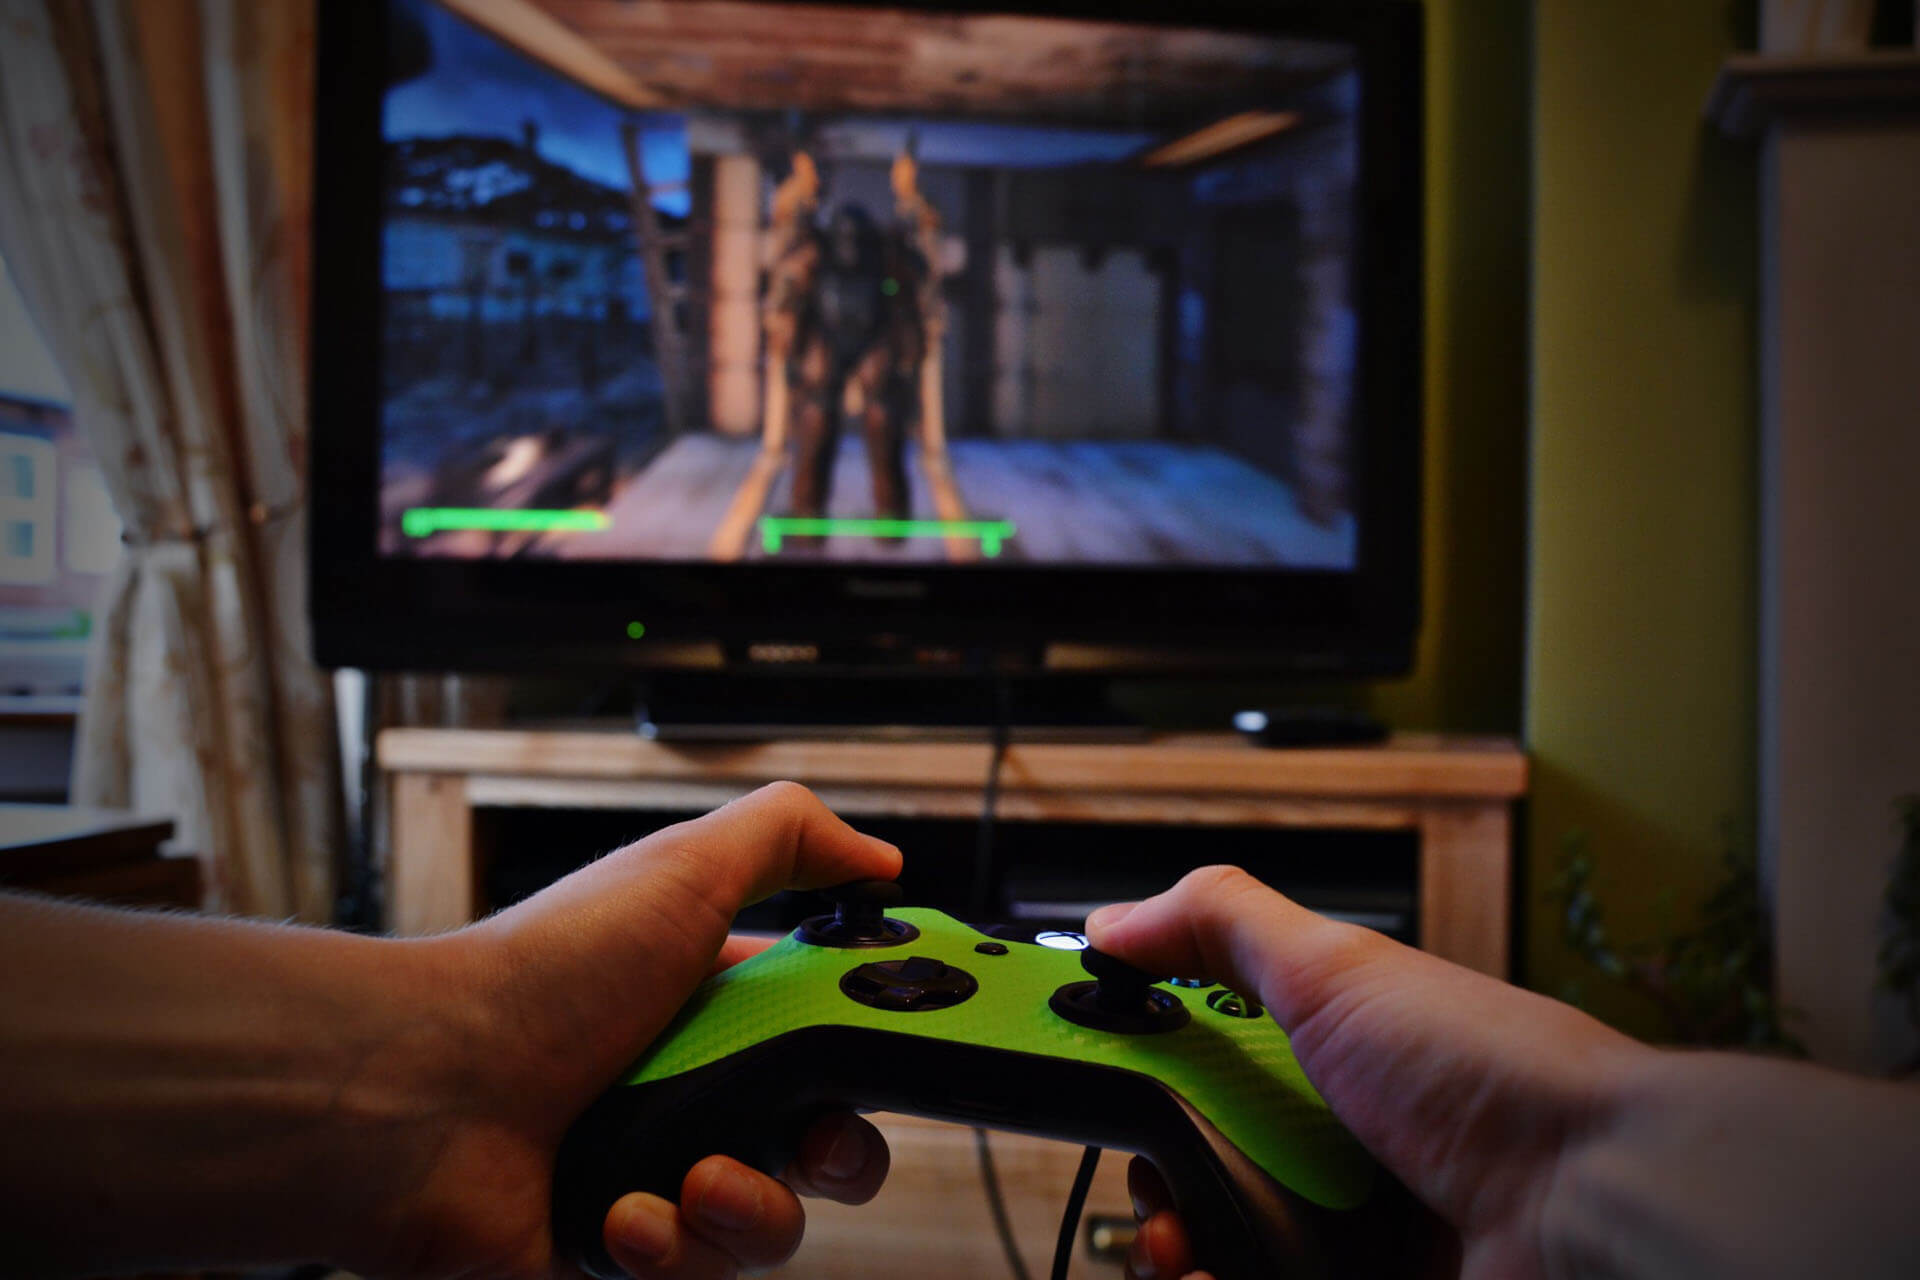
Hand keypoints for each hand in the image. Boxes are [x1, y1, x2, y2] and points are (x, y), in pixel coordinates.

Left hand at [370, 782, 900, 1278]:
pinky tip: (618, 1218)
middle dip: (835, 1155)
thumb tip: (882, 860)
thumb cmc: (540, 976)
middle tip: (807, 1143)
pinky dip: (667, 1252)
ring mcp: (652, 1177)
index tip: (889, 1056)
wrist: (415, 1094)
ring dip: (746, 1212)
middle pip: (825, 1148)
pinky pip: (693, 1275)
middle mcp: (692, 1093)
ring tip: (687, 1182)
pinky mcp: (614, 1253)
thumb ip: (790, 839)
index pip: (835, 1039)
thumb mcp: (682, 867)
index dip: (873, 1052)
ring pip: (769, 1227)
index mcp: (718, 1008)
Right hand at [1086, 866, 1650, 1279]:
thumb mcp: (1334, 967)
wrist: (1600, 1200)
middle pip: (1198, 1156)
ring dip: (1175, 1242)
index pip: (1194, 1046)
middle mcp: (1339, 1136)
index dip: (1130, 1057)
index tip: (1073, 1066)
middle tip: (1141, 1173)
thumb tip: (1110, 919)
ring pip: (1222, 1240)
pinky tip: (1209, 1274)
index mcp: (1326, 1046)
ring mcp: (1355, 1227)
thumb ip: (1217, 924)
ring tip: (1176, 1247)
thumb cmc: (1493, 1076)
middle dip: (1146, 1168)